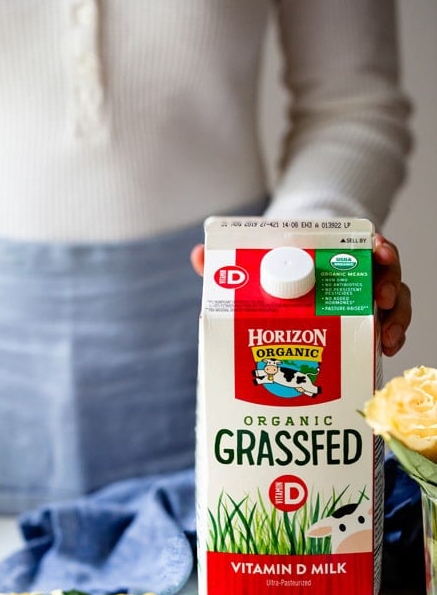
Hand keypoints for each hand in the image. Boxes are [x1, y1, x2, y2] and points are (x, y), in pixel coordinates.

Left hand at [190, 234, 411, 357]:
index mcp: (337, 252)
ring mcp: (363, 300)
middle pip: (386, 274)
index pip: (368, 244)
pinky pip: (386, 327)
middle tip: (380, 299)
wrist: (287, 288)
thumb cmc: (276, 273)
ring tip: (387, 336)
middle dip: (390, 285)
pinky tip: (384, 350)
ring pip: (393, 302)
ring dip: (395, 317)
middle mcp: (357, 273)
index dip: (379, 248)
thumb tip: (199, 256)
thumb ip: (233, 263)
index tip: (378, 252)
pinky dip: (390, 337)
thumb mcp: (257, 266)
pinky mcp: (365, 324)